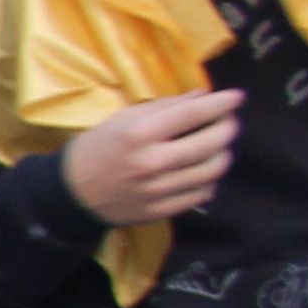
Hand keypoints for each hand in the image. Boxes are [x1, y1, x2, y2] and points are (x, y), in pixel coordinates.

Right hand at [62, 90, 241, 225]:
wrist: (70, 194)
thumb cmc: (96, 148)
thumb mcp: (122, 119)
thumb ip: (163, 108)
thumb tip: (202, 97)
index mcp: (139, 134)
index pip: (193, 114)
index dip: (221, 103)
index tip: (237, 96)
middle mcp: (152, 162)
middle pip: (212, 142)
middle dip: (228, 127)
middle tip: (226, 121)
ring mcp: (158, 190)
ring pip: (213, 170)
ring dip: (222, 154)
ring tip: (216, 147)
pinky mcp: (161, 210)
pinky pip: (202, 193)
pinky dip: (209, 180)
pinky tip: (200, 172)